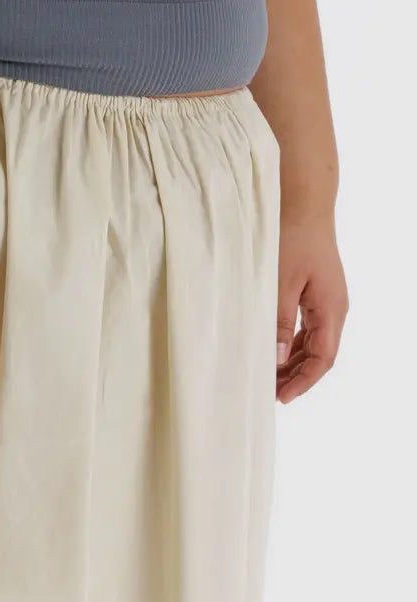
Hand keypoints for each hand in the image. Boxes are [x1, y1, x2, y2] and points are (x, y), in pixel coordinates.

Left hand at [276, 211, 348, 403]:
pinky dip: (290, 340)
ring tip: (268, 375)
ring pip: (312, 341)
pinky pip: (305, 325)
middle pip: (319, 354)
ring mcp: (325, 299)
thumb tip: (276, 358)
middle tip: (268, 391)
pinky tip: (272, 346)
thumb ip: (278, 321)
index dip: (302, 381)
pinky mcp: (314, 290)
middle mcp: (333, 308)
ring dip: (292, 359)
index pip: (322, 359)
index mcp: (330, 310)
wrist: (302, 203)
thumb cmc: (292, 238)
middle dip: (296, 375)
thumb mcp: (280, 282)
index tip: (281, 397)